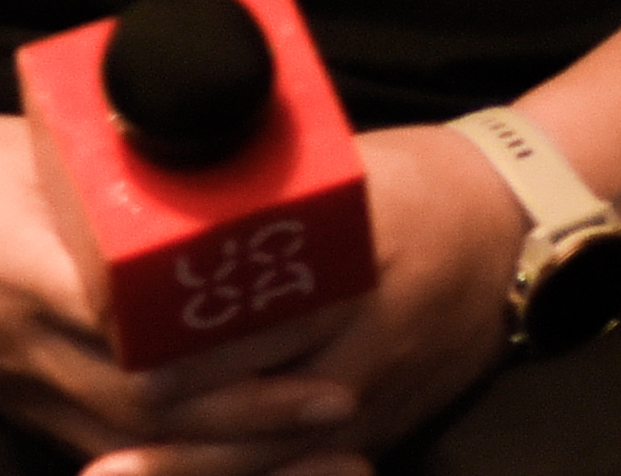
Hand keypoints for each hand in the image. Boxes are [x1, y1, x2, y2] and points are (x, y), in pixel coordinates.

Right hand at [0, 113, 363, 475]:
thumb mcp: (47, 145)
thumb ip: (128, 163)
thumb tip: (241, 146)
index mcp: (13, 261)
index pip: (128, 322)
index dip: (216, 338)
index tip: (296, 320)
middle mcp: (14, 341)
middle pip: (146, 406)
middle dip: (251, 412)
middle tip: (340, 398)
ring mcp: (17, 388)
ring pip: (137, 448)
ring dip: (234, 454)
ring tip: (320, 441)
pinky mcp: (24, 412)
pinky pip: (117, 457)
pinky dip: (191, 464)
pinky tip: (257, 461)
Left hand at [115, 126, 517, 472]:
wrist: (513, 234)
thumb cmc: (413, 188)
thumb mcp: (345, 174)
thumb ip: (262, 197)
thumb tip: (161, 183)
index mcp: (353, 270)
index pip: (264, 325)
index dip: (194, 350)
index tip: (129, 359)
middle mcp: (366, 345)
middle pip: (262, 408)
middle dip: (180, 425)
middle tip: (107, 427)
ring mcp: (375, 398)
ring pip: (279, 452)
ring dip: (199, 464)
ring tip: (117, 469)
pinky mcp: (383, 428)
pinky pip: (307, 466)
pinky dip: (249, 472)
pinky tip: (182, 474)